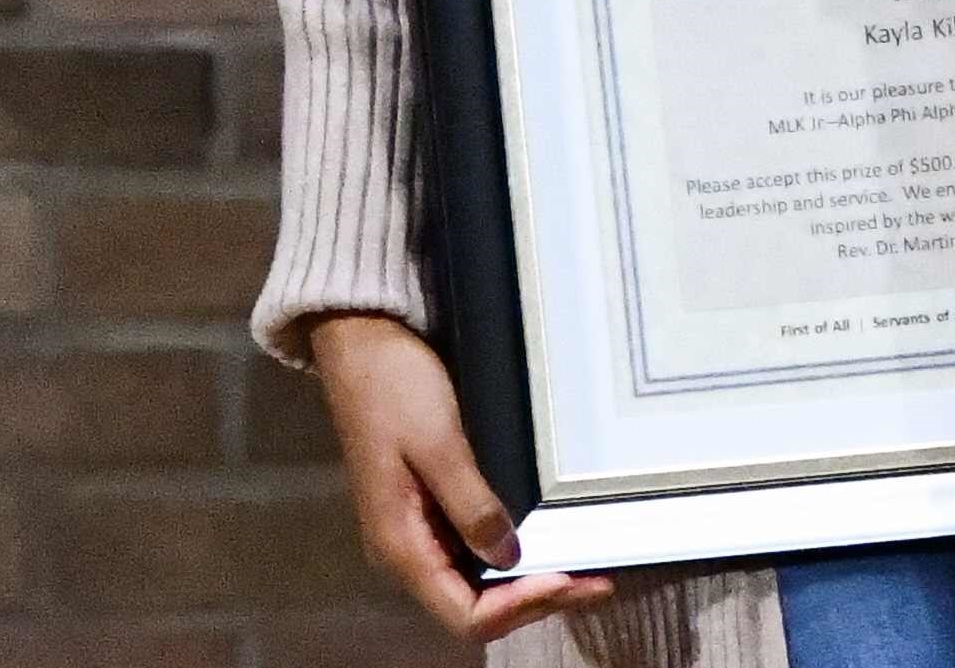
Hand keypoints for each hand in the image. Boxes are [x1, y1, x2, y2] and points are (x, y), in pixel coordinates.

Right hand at [307, 312, 616, 642]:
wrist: (360, 340)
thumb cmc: (394, 387)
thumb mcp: (438, 442)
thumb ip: (470, 504)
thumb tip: (511, 558)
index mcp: (400, 545)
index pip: (465, 614)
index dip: (519, 607)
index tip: (567, 577)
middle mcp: (406, 551)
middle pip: (475, 607)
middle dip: (535, 601)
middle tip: (595, 582)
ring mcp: (417, 530)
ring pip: (477, 584)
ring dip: (528, 584)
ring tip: (583, 571)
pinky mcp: (429, 507)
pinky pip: (473, 551)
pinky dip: (513, 556)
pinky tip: (545, 541)